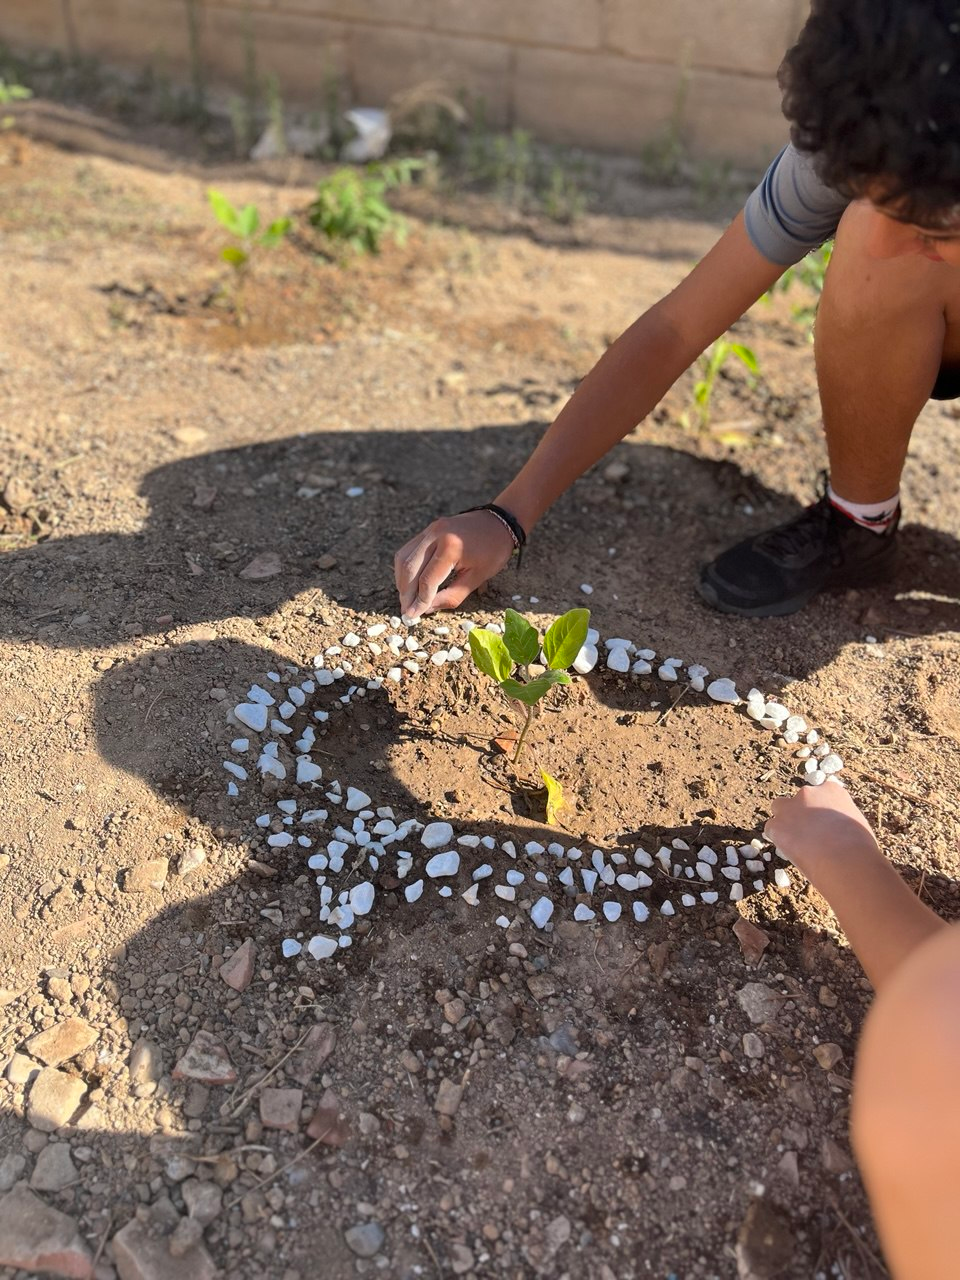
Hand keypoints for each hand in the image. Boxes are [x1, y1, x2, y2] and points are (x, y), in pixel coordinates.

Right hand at [394, 510, 515, 619]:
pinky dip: (406, 568)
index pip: (427, 580)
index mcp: (451, 547)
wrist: (499, 522)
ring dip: (402, 580)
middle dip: (406, 593)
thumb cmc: (494, 551)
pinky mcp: (428, 529)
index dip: (419, 601)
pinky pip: (408, 550)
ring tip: (407, 599)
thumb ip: (452, 595)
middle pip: (410, 568)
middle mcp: (435, 535)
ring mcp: (430, 530)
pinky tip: (410, 582)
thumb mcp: (478, 577)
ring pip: (403, 558)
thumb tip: (427, 609)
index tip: (413, 616)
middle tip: (406, 611)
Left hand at [764, 784, 878, 873]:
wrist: (846, 859)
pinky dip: (779, 840)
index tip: (825, 825)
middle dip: (802, 813)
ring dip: (785, 822)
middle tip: (810, 835)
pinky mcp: (777, 824)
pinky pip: (772, 830)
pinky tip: (792, 852)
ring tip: (798, 843)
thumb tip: (841, 832)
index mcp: (832, 790)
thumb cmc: (860, 847)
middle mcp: (809, 792)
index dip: (821, 811)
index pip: (821, 794)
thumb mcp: (857, 825)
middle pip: (799, 799)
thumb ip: (843, 820)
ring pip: (780, 809)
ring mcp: (791, 806)